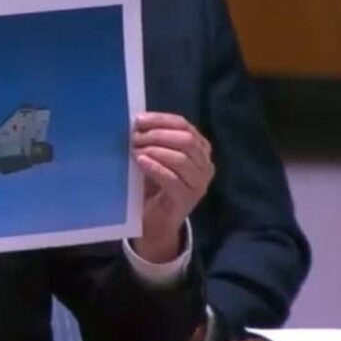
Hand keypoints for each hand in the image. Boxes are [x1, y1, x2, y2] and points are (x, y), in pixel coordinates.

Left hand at [131, 112, 213, 262]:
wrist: (155, 221)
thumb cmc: (154, 184)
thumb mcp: (155, 156)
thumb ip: (153, 139)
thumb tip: (137, 121)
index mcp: (200, 148)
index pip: (183, 125)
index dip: (160, 120)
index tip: (138, 120)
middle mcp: (205, 164)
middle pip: (185, 140)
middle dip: (158, 135)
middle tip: (135, 137)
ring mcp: (200, 182)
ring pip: (181, 158)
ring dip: (155, 150)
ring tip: (135, 149)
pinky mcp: (188, 198)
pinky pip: (173, 179)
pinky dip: (155, 167)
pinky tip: (141, 162)